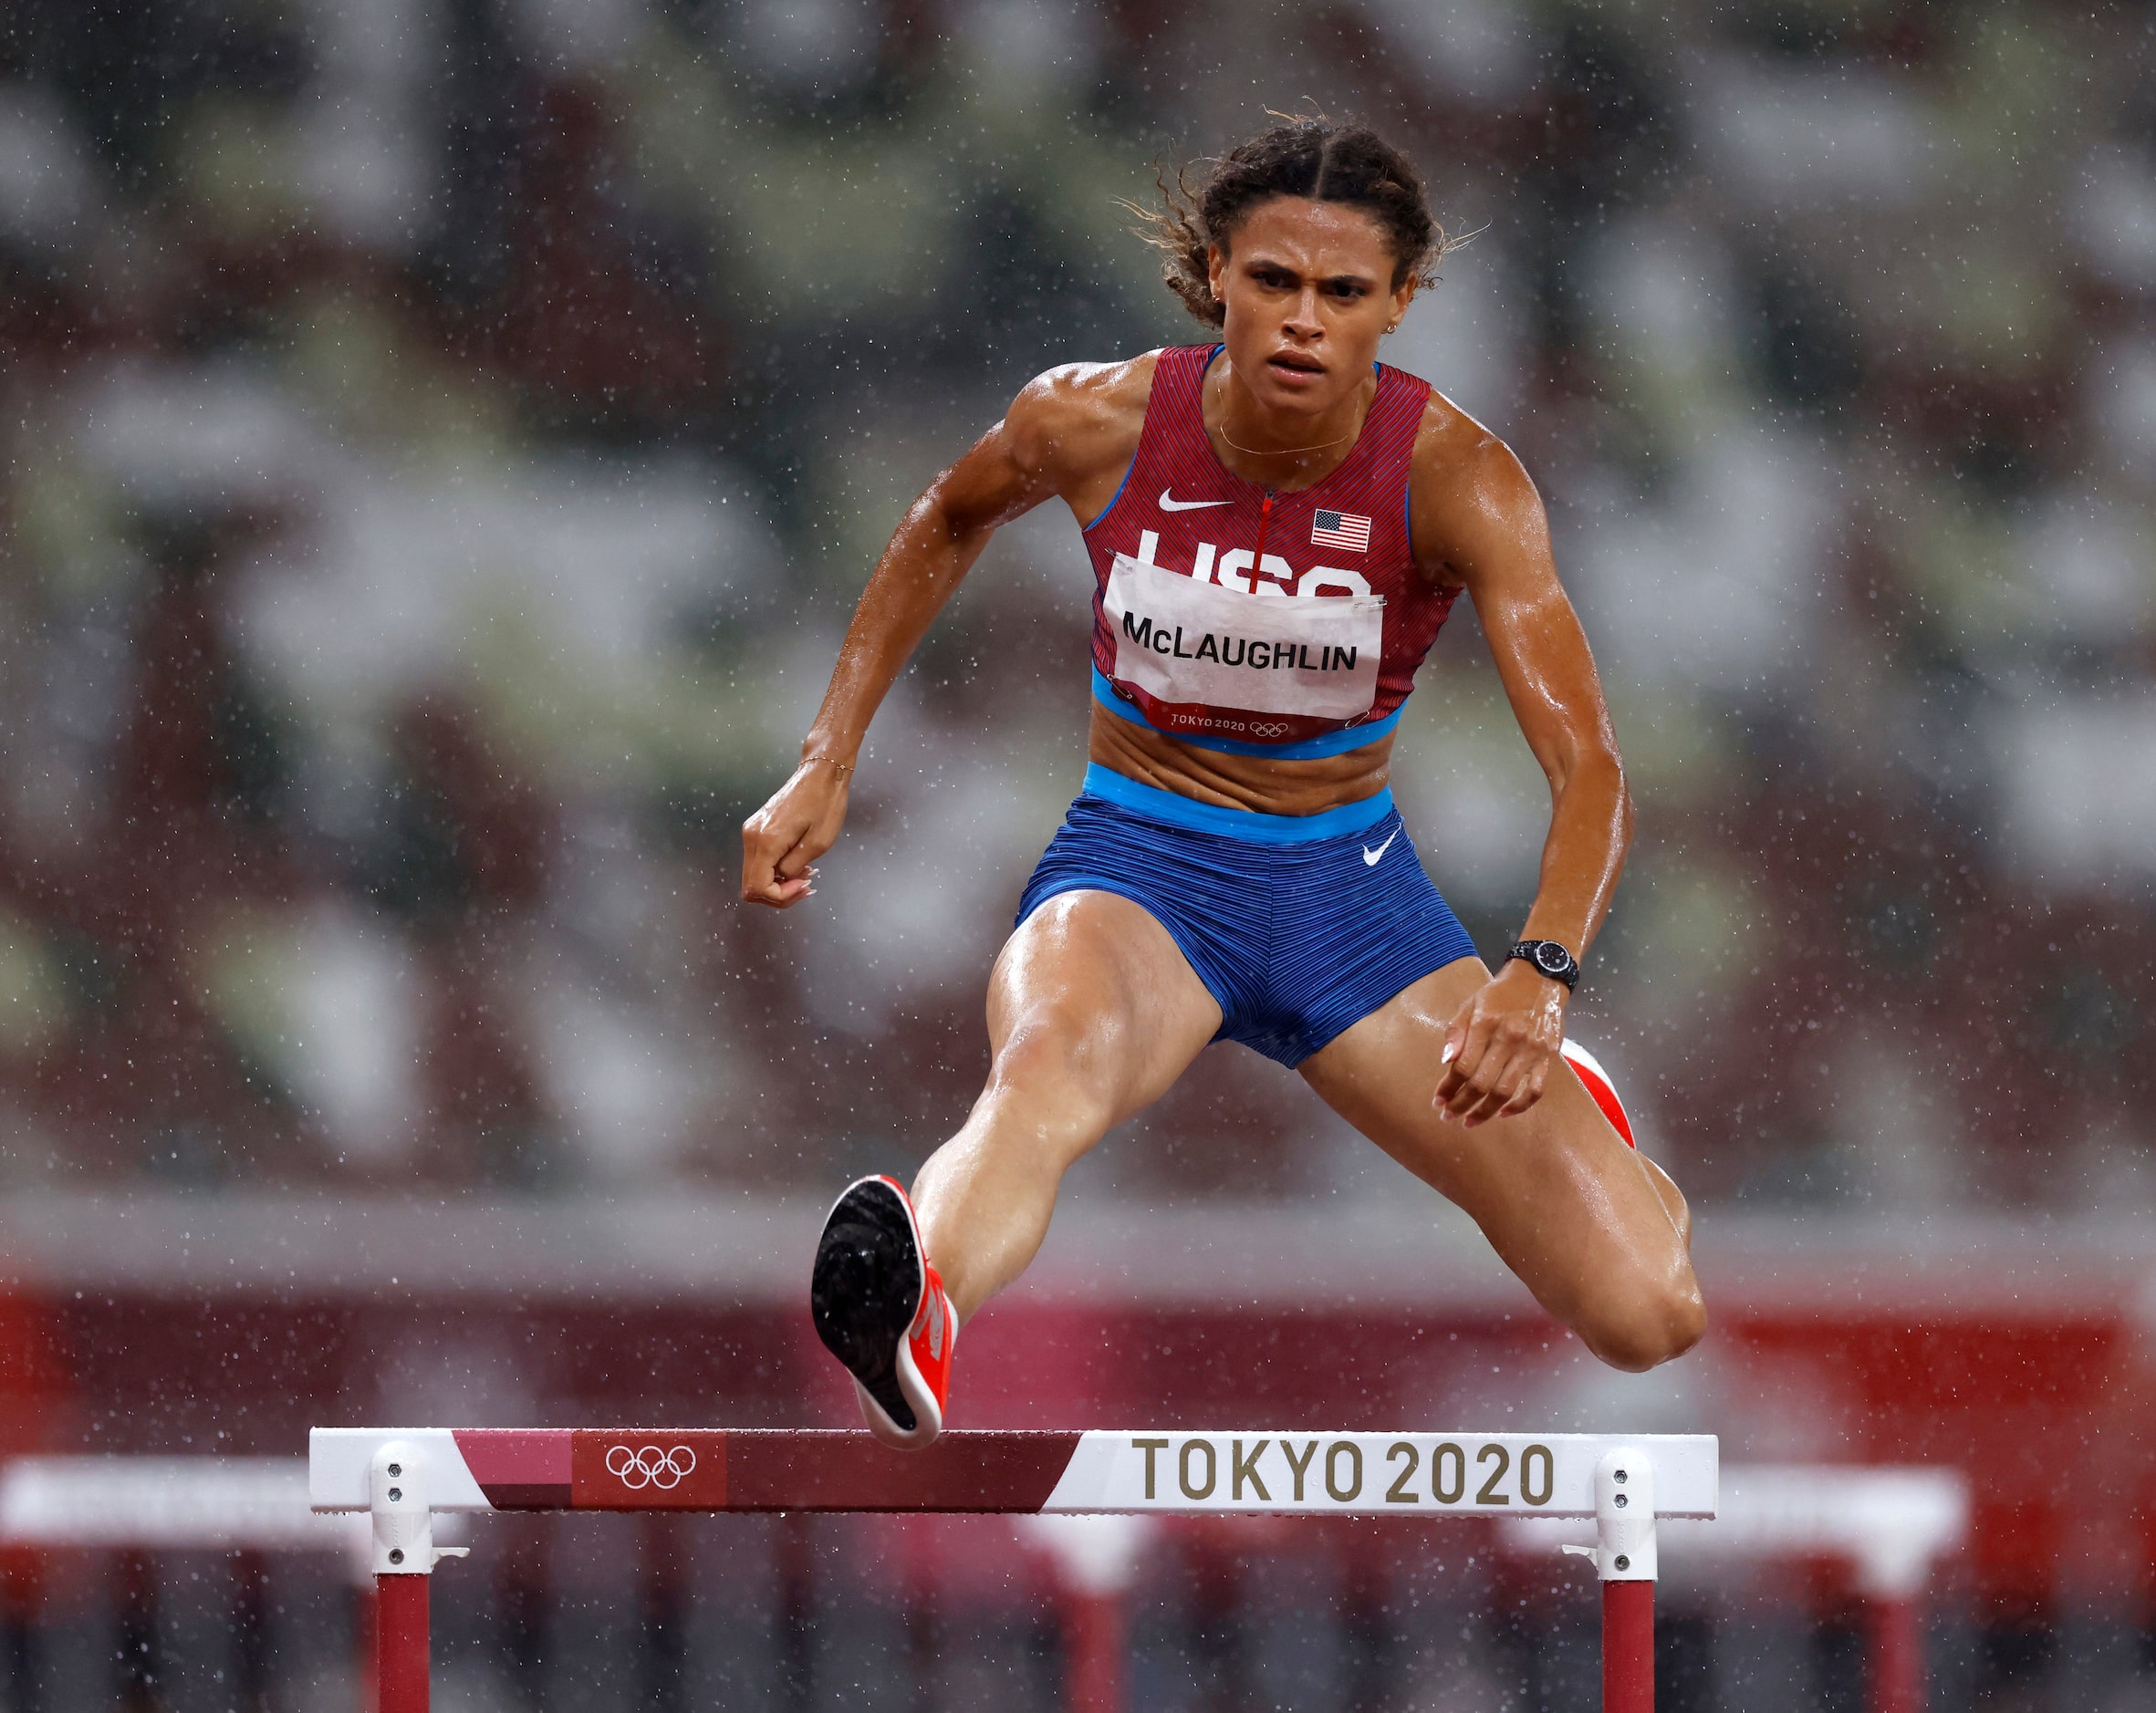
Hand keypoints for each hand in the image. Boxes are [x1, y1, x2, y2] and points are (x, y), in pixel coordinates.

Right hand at [740, 758, 850, 907]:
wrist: (820, 773)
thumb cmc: (825, 804)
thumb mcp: (818, 843)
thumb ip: (794, 868)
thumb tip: (782, 878)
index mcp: (767, 841)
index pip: (757, 887)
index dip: (781, 896)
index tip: (804, 885)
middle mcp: (752, 836)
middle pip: (750, 885)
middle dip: (778, 893)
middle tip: (806, 885)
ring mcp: (752, 831)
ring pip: (753, 875)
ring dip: (778, 882)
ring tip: (805, 873)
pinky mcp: (757, 828)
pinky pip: (759, 860)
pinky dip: (776, 869)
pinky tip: (797, 862)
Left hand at [1433, 960, 1567, 1126]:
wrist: (1541, 979)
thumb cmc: (1500, 994)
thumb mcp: (1471, 1003)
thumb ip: (1456, 1031)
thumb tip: (1446, 1061)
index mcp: (1486, 1024)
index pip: (1462, 1066)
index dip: (1448, 1087)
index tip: (1438, 1100)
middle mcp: (1509, 1039)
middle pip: (1481, 1083)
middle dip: (1461, 1104)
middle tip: (1448, 1116)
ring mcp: (1531, 1050)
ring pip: (1505, 1091)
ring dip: (1485, 1111)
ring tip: (1469, 1122)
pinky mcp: (1549, 1057)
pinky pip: (1536, 1090)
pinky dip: (1520, 1106)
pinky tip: (1504, 1113)